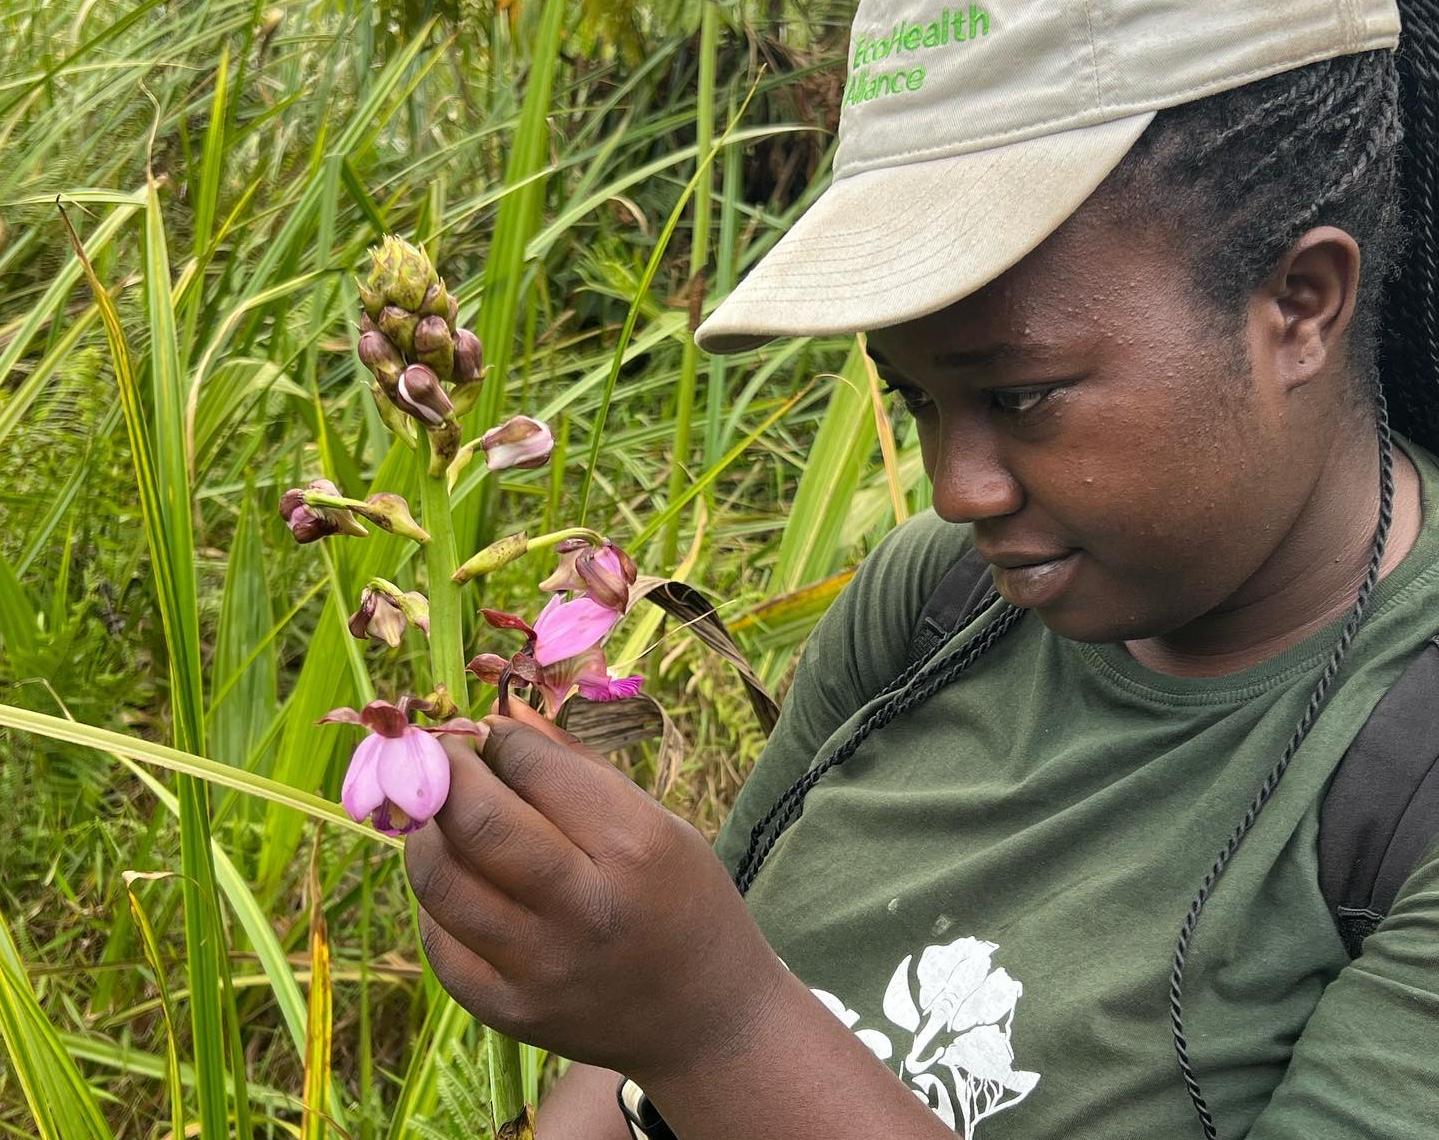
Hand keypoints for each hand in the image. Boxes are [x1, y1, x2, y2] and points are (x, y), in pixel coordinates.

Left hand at [404, 702, 788, 1083]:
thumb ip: (576, 768)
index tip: (493, 731)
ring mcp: (538, 969)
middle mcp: (581, 910)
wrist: (705, 1021)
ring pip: (438, 878)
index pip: (532, 767)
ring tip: (445, 814)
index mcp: (633, 848)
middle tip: (447, 755)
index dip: (501, 737)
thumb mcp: (657, 822)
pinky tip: (464, 879)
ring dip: (428, 829)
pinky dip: (438, 898)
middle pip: (474, 821)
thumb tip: (503, 714)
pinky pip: (438, 939)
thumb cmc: (684, 901)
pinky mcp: (507, 1011)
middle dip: (447, 770)